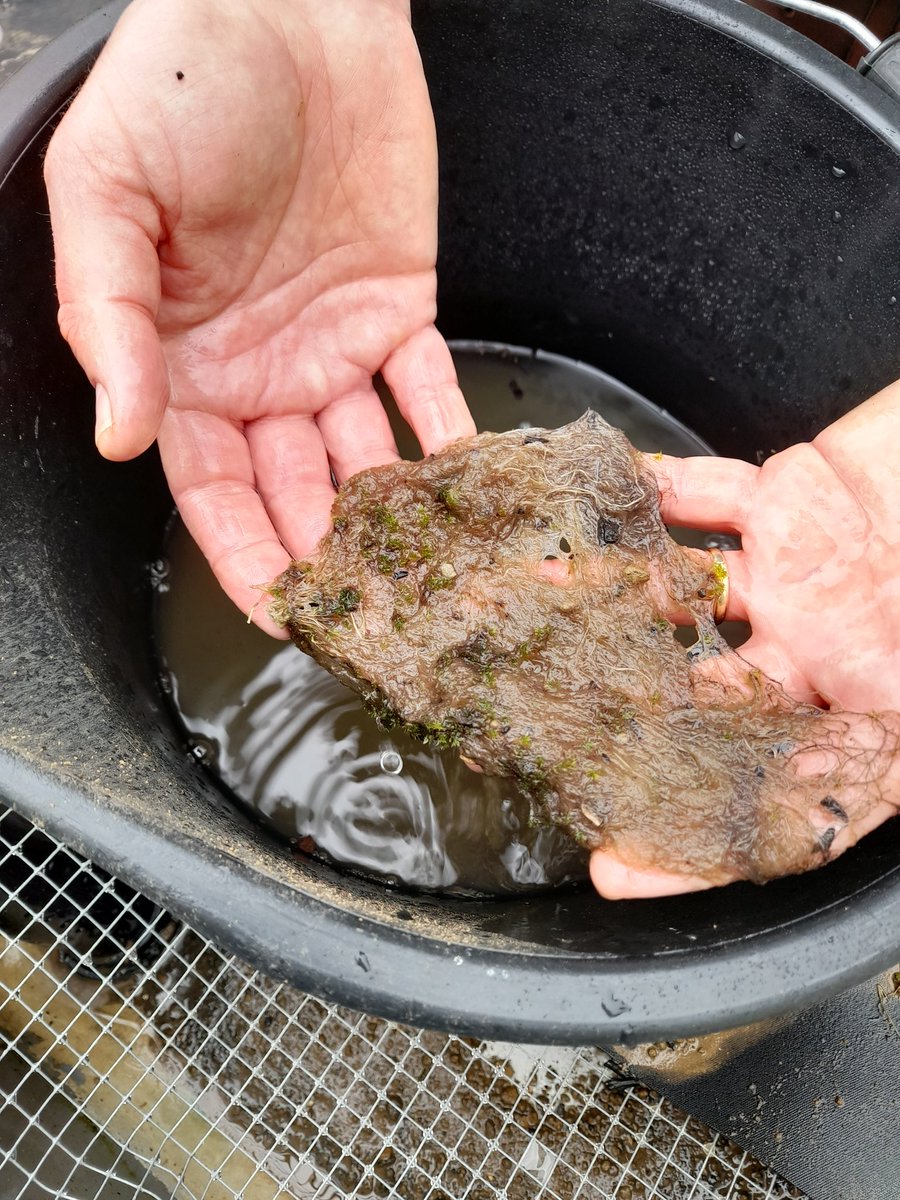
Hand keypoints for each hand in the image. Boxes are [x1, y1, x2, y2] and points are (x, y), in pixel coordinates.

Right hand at [44, 0, 474, 634]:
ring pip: (365, 461)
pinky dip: (450, 442)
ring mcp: (334, 346)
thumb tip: (119, 434)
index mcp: (184, 363)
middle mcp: (260, 373)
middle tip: (370, 620)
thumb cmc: (181, 81)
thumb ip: (110, 316)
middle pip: (295, 494)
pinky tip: (472, 497)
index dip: (244, 557)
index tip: (280, 618)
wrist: (288, 3)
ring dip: (393, 522)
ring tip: (431, 578)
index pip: (213, 489)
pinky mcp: (401, 309)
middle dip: (329, 561)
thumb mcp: (108, 190)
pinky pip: (428, 391)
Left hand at [591, 379, 899, 897]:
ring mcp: (791, 576)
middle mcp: (804, 653)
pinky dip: (660, 490)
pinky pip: (709, 491)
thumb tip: (815, 833)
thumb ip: (874, 776)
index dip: (691, 840)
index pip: (758, 794)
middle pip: (693, 689)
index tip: (614, 870)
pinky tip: (606, 495)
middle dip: (620, 704)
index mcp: (846, 720)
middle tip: (539, 713)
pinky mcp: (789, 498)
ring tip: (544, 592)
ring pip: (683, 587)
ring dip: (614, 588)